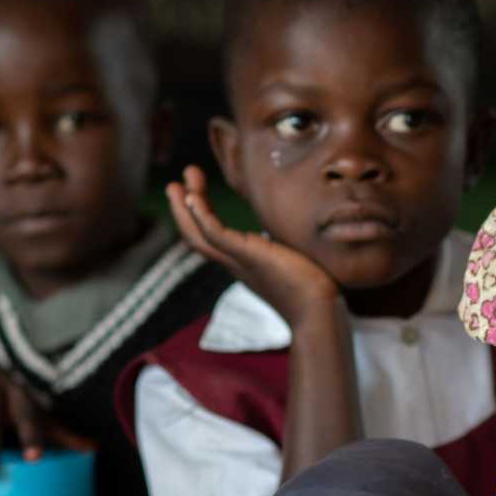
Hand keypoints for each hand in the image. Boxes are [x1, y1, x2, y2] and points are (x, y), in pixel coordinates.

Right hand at [168, 165, 340, 327]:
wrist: (320, 312)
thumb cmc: (317, 291)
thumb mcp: (298, 261)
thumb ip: (290, 249)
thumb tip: (300, 237)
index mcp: (247, 265)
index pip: (215, 239)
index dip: (202, 217)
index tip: (196, 194)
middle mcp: (237, 265)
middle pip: (198, 237)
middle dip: (186, 210)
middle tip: (175, 184)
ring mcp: (240, 262)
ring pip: (198, 236)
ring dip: (185, 209)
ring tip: (175, 183)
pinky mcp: (248, 257)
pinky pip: (215, 235)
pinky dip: (201, 217)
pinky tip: (193, 197)